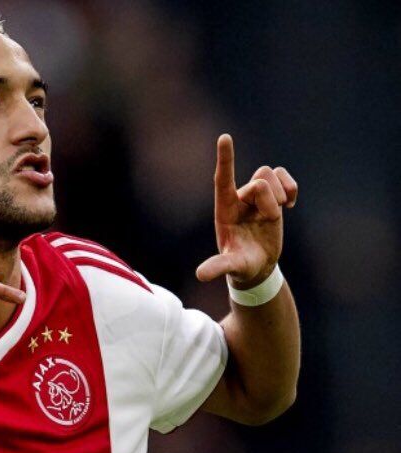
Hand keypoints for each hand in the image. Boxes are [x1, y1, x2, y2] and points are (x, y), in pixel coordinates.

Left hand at [196, 134, 297, 287]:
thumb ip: (218, 267)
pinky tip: (291, 204)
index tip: (225, 137)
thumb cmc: (240, 264)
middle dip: (270, 201)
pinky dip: (292, 187)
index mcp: (224, 209)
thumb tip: (200, 275)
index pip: (222, 179)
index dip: (225, 159)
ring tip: (275, 217)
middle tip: (269, 220)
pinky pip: (284, 176)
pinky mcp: (272, 195)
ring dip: (280, 196)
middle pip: (259, 180)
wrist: (257, 265)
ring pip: (270, 175)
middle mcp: (238, 197)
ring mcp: (256, 195)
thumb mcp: (231, 266)